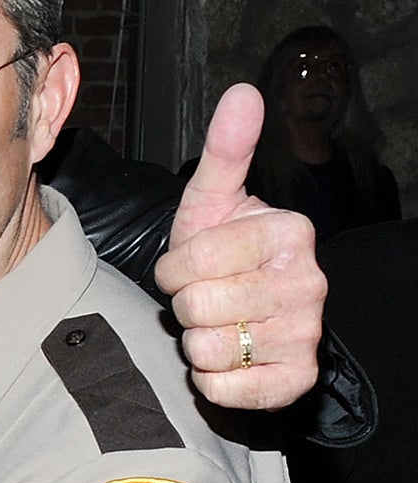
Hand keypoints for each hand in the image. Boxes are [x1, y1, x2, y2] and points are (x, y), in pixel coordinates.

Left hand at [153, 84, 324, 410]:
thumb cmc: (219, 254)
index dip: (173, 267)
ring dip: (195, 341)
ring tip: (214, 324)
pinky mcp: (295, 379)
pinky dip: (210, 380)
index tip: (186, 265)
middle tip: (200, 297)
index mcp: (289, 233)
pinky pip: (225, 390)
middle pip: (196, 305)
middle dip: (183, 304)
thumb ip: (226, 149)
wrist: (239, 313)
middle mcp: (308, 282)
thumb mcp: (211, 201)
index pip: (192, 260)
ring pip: (207, 348)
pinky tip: (225, 360)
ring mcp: (306, 334)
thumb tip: (243, 92)